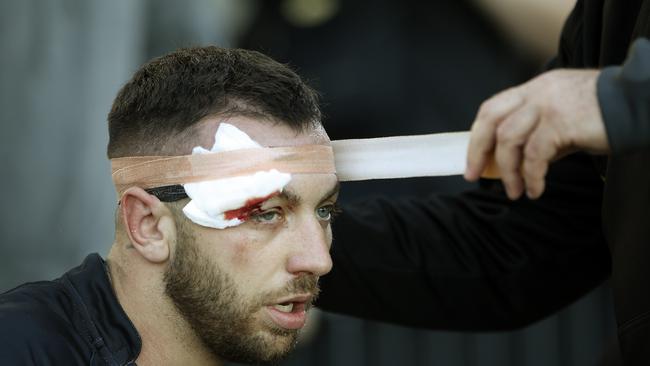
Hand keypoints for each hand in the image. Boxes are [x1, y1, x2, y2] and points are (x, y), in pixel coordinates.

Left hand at [464, 69, 609, 199]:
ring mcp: (548, 105)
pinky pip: (535, 154)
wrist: (637, 105)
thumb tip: (511, 164)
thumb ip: (536, 135)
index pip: (492, 108)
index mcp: (534, 89)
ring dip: (508, 171)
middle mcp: (537, 93)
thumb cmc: (601, 117)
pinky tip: (535, 189)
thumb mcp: (561, 121)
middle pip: (491, 119)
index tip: (473, 161)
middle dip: (478, 150)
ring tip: (515, 191)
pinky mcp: (562, 122)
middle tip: (474, 176)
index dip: (477, 135)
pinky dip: (531, 176)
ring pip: (509, 138)